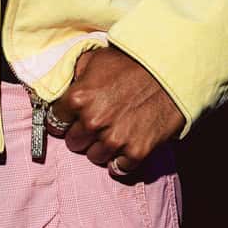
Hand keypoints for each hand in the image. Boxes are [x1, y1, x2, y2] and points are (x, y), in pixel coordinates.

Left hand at [48, 47, 184, 176]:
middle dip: (83, 134)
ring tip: (115, 132)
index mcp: (78, 98)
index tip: (73, 119)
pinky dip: (122, 161)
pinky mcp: (136, 151)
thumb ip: (75, 76)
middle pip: (74, 143)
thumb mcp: (96, 59)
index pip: (55, 122)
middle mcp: (92, 122)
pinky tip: (127, 146)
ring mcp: (114, 139)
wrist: (171, 70)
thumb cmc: (132, 62)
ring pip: (94, 157)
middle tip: (99, 123)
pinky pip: (119, 168)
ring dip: (102, 147)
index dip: (65, 120)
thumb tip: (65, 88)